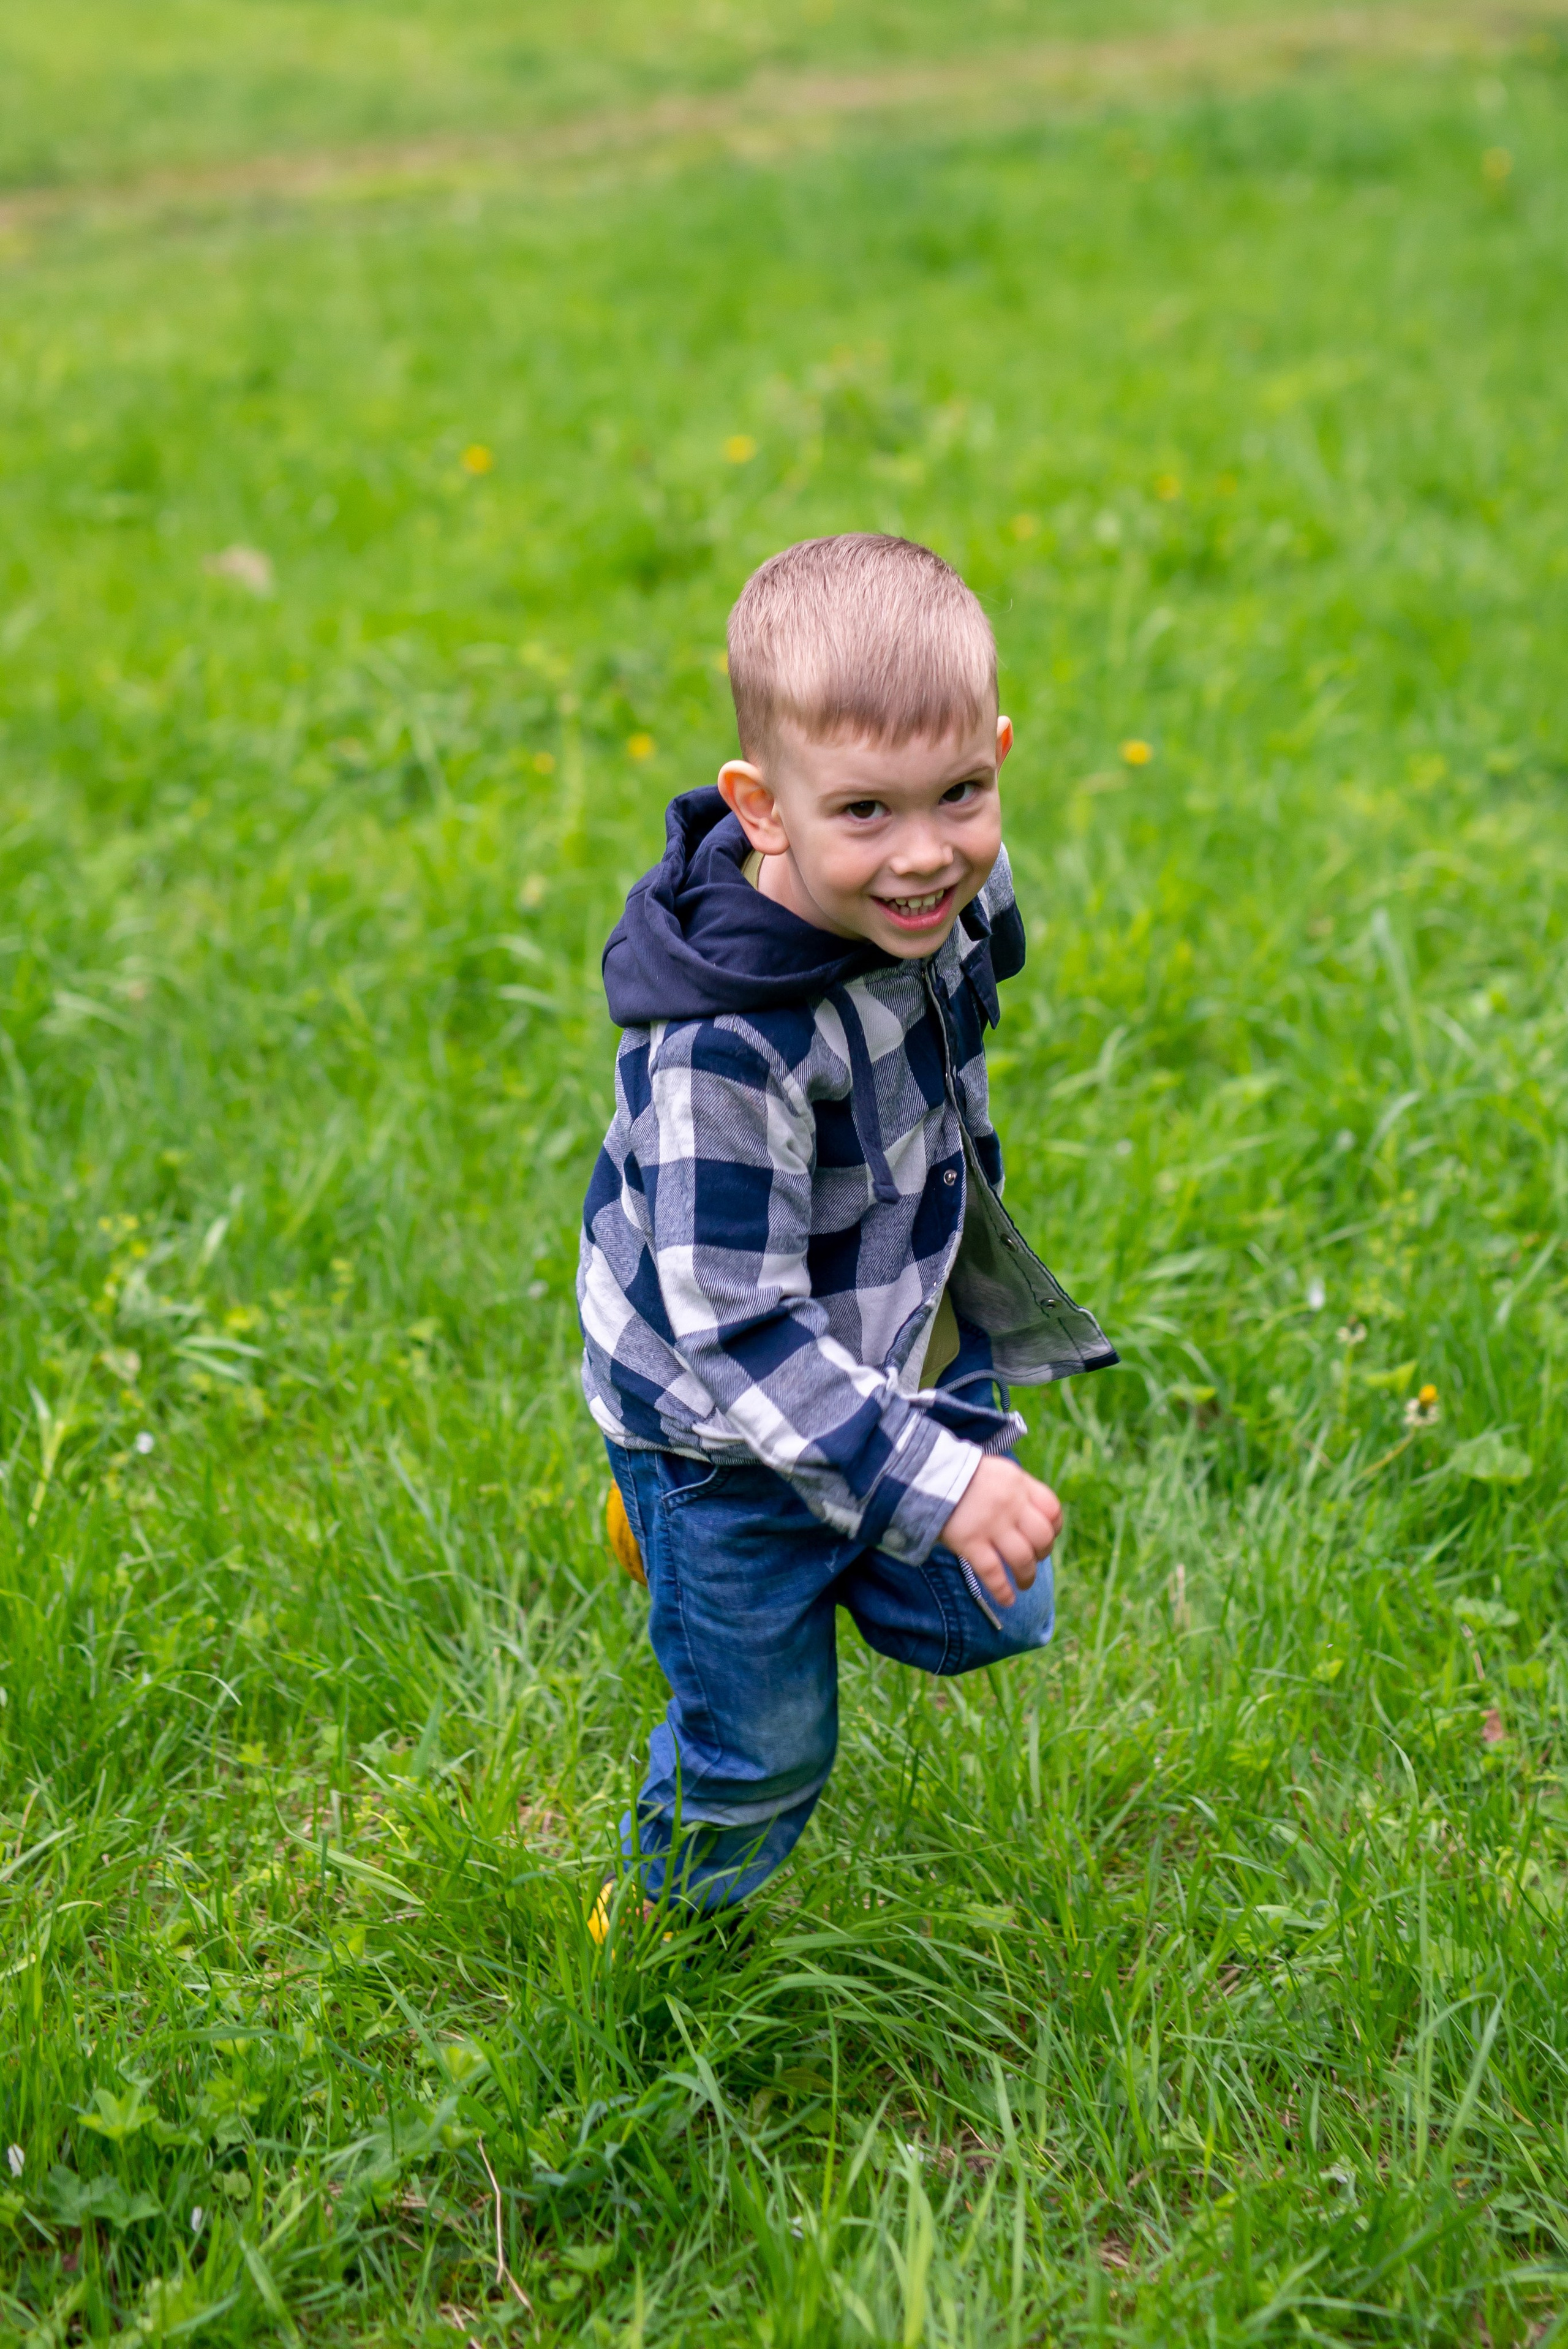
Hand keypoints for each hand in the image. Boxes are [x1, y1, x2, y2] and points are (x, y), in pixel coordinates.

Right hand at [939, 1455, 1061, 1610]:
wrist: (926, 1474)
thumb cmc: (962, 1476)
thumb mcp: (996, 1472)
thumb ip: (1016, 1491)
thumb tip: (1032, 1518)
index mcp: (1018, 1483)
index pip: (1052, 1509)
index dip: (1054, 1528)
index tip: (1048, 1538)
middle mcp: (1009, 1503)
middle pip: (1042, 1537)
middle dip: (1042, 1554)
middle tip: (1034, 1560)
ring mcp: (990, 1523)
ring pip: (1022, 1558)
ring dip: (1027, 1576)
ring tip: (1023, 1584)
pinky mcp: (969, 1541)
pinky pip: (993, 1572)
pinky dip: (1002, 1591)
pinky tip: (1007, 1601)